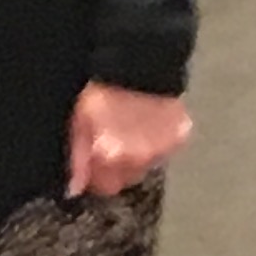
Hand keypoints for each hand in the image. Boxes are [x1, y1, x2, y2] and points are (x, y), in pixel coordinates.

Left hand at [67, 81, 191, 197]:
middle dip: (115, 166)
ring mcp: (164, 146)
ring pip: (146, 163)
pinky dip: (156, 140)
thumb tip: (74, 189)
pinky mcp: (181, 133)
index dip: (96, 175)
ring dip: (136, 153)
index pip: (106, 187)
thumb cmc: (102, 91)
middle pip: (127, 177)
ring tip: (125, 127)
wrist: (136, 66)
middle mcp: (142, 157)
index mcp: (114, 156)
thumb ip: (76, 160)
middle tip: (106, 141)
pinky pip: (166, 147)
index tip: (91, 163)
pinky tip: (144, 122)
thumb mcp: (78, 123)